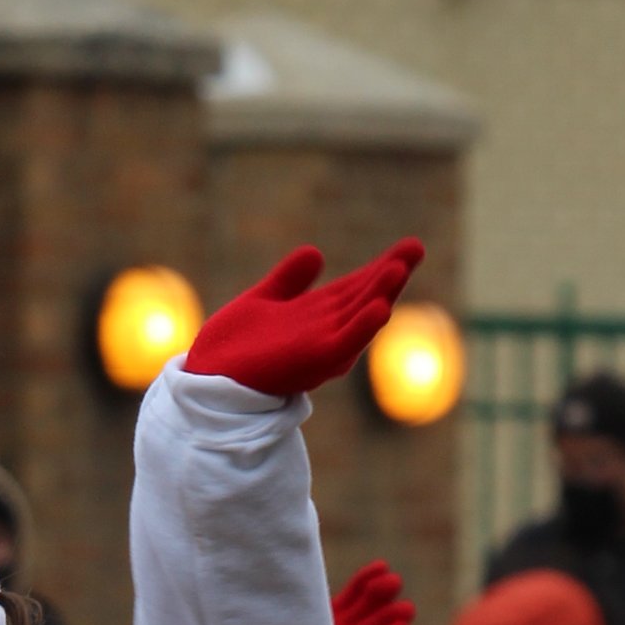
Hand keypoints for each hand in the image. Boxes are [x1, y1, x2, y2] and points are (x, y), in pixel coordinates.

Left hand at [187, 240, 423, 398]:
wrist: (208, 378)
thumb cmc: (232, 348)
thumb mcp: (263, 301)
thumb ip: (289, 279)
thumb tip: (316, 253)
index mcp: (316, 317)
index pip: (355, 288)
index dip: (381, 266)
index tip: (408, 246)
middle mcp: (326, 333)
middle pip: (365, 298)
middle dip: (391, 273)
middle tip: (416, 246)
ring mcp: (321, 348)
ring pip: (359, 318)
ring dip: (382, 294)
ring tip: (401, 268)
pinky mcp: (312, 362)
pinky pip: (344, 345)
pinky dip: (363, 329)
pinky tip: (382, 310)